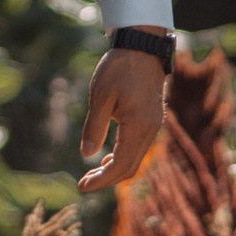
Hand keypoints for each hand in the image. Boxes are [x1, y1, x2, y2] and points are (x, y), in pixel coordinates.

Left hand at [78, 46, 166, 193]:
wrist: (141, 48)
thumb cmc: (118, 69)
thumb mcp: (100, 97)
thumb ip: (94, 128)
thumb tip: (87, 156)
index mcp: (138, 126)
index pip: (121, 165)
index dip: (102, 180)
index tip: (82, 187)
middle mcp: (150, 130)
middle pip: (130, 167)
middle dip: (106, 179)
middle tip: (83, 184)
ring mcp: (153, 126)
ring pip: (135, 159)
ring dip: (114, 170)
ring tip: (91, 174)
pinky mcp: (152, 120)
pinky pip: (138, 147)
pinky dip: (123, 157)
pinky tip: (107, 157)